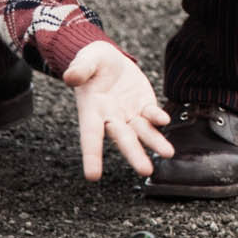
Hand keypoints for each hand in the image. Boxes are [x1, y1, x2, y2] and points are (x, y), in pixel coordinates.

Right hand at [63, 40, 173, 180]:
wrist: (108, 60)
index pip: (90, 137)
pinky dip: (157, 117)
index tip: (93, 176)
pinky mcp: (144, 105)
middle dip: (135, 154)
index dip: (91, 156)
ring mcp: (129, 114)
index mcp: (91, 111)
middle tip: (146, 170)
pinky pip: (151, 114)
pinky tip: (165, 120)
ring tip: (168, 153)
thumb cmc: (92, 63)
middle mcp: (111, 118)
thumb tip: (70, 76)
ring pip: (142, 132)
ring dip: (155, 142)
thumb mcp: (85, 61)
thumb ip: (80, 69)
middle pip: (123, 139)